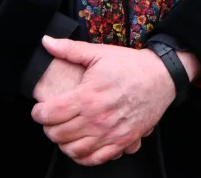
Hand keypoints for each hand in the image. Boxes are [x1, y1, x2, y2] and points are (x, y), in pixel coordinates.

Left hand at [30, 36, 173, 165]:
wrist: (162, 76)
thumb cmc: (130, 64)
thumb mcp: (99, 52)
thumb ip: (70, 49)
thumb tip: (46, 42)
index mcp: (88, 96)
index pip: (50, 114)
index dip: (38, 113)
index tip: (39, 110)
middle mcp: (97, 118)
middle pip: (58, 134)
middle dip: (48, 128)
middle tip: (51, 120)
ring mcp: (110, 132)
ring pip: (73, 149)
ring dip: (63, 143)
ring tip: (64, 132)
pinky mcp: (122, 141)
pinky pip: (95, 159)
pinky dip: (82, 156)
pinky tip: (80, 145)